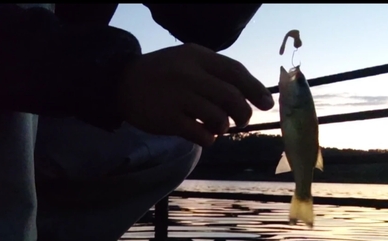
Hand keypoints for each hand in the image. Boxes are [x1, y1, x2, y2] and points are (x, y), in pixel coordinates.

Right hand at [117, 43, 273, 146]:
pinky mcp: (168, 119)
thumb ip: (214, 71)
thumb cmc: (162, 73)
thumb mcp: (187, 60)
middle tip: (241, 121)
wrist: (121, 83)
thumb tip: (248, 94)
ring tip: (218, 128)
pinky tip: (205, 136)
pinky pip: (201, 134)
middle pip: (232, 97)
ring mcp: (177, 97)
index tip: (266, 103)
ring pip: (218, 117)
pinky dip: (209, 139)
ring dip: (224, 127)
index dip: (255, 89)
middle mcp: (189, 74)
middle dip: (243, 113)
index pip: (235, 71)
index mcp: (197, 56)